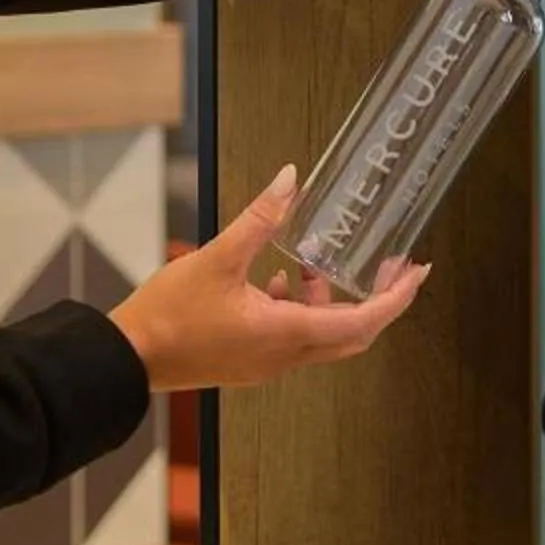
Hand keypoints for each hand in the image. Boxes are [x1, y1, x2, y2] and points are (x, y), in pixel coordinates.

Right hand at [109, 166, 428, 390]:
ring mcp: (266, 365)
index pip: (363, 322)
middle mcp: (283, 357)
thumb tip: (290, 179)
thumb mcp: (218, 256)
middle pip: (352, 334)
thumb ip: (260, 217)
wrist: (127, 358)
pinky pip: (292, 338)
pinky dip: (297, 309)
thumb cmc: (168, 315)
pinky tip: (276, 281)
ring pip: (320, 336)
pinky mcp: (248, 363)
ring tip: (311, 264)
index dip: (397, 298)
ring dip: (326, 300)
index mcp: (286, 334)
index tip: (417, 273)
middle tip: (392, 268)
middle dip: (377, 299)